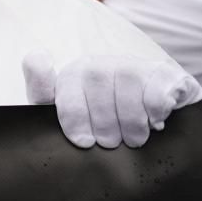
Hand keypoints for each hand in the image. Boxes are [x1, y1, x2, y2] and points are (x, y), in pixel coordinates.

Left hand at [23, 51, 198, 149]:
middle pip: (97, 79)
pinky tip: (155, 124)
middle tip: (111, 143)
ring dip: (131, 120)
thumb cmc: (103, 127)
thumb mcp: (71, 116)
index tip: (82, 141)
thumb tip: (35, 56)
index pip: (68, 81)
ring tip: (134, 139)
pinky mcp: (166, 75)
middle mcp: (106, 64)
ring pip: (128, 78)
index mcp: (78, 74)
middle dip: (104, 123)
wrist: (152, 126)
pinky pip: (159, 86)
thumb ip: (45, 92)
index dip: (73, 113)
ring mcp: (137, 66)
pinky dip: (156, 110)